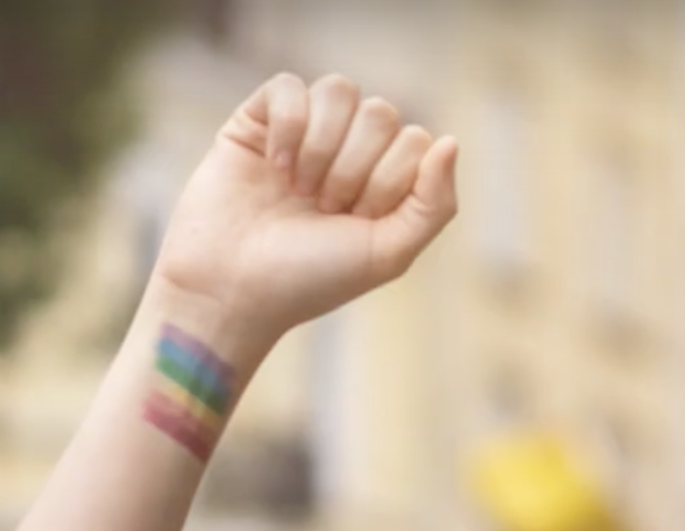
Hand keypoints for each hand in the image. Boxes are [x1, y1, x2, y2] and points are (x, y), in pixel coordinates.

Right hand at [153, 73, 459, 349]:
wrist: (233, 289)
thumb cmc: (312, 278)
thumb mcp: (390, 252)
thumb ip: (434, 203)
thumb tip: (450, 140)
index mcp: (384, 178)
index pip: (415, 140)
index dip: (389, 180)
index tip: (357, 220)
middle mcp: (347, 150)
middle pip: (381, 113)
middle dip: (355, 168)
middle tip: (325, 208)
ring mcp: (302, 133)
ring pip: (339, 91)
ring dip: (324, 146)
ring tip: (300, 189)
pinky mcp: (256, 121)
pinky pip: (288, 86)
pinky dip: (287, 126)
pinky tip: (274, 166)